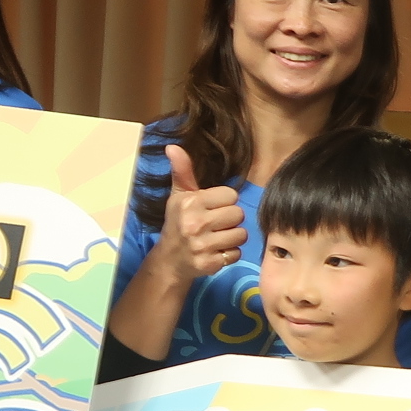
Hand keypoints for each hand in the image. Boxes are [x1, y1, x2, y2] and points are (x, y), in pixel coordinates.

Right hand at [148, 145, 247, 284]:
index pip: (230, 195)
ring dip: (232, 237)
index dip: (224, 202)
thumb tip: (173, 146)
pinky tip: (216, 251)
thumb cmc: (178, 222)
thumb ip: (182, 171)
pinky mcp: (209, 263)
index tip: (212, 208)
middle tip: (215, 224)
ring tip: (217, 237)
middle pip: (238, 214)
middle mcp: (196, 223)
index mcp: (191, 202)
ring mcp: (202, 245)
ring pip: (240, 235)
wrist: (169, 259)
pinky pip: (236, 254)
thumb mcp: (179, 196)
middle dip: (230, 219)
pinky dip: (229, 254)